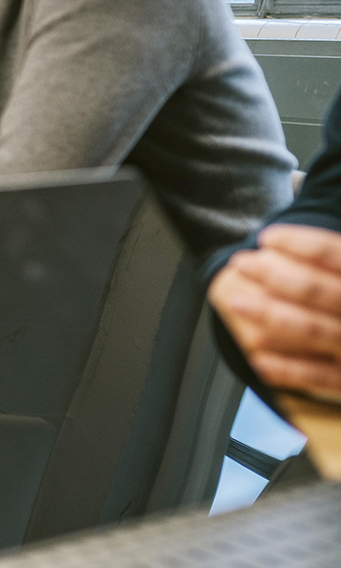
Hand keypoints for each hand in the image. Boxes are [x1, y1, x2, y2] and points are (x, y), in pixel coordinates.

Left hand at [210, 224, 340, 394]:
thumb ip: (331, 254)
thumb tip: (300, 191)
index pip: (336, 254)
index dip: (300, 243)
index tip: (266, 237)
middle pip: (316, 290)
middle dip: (273, 275)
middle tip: (241, 262)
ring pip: (311, 329)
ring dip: (269, 314)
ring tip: (236, 300)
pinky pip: (317, 377)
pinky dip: (286, 369)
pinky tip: (257, 357)